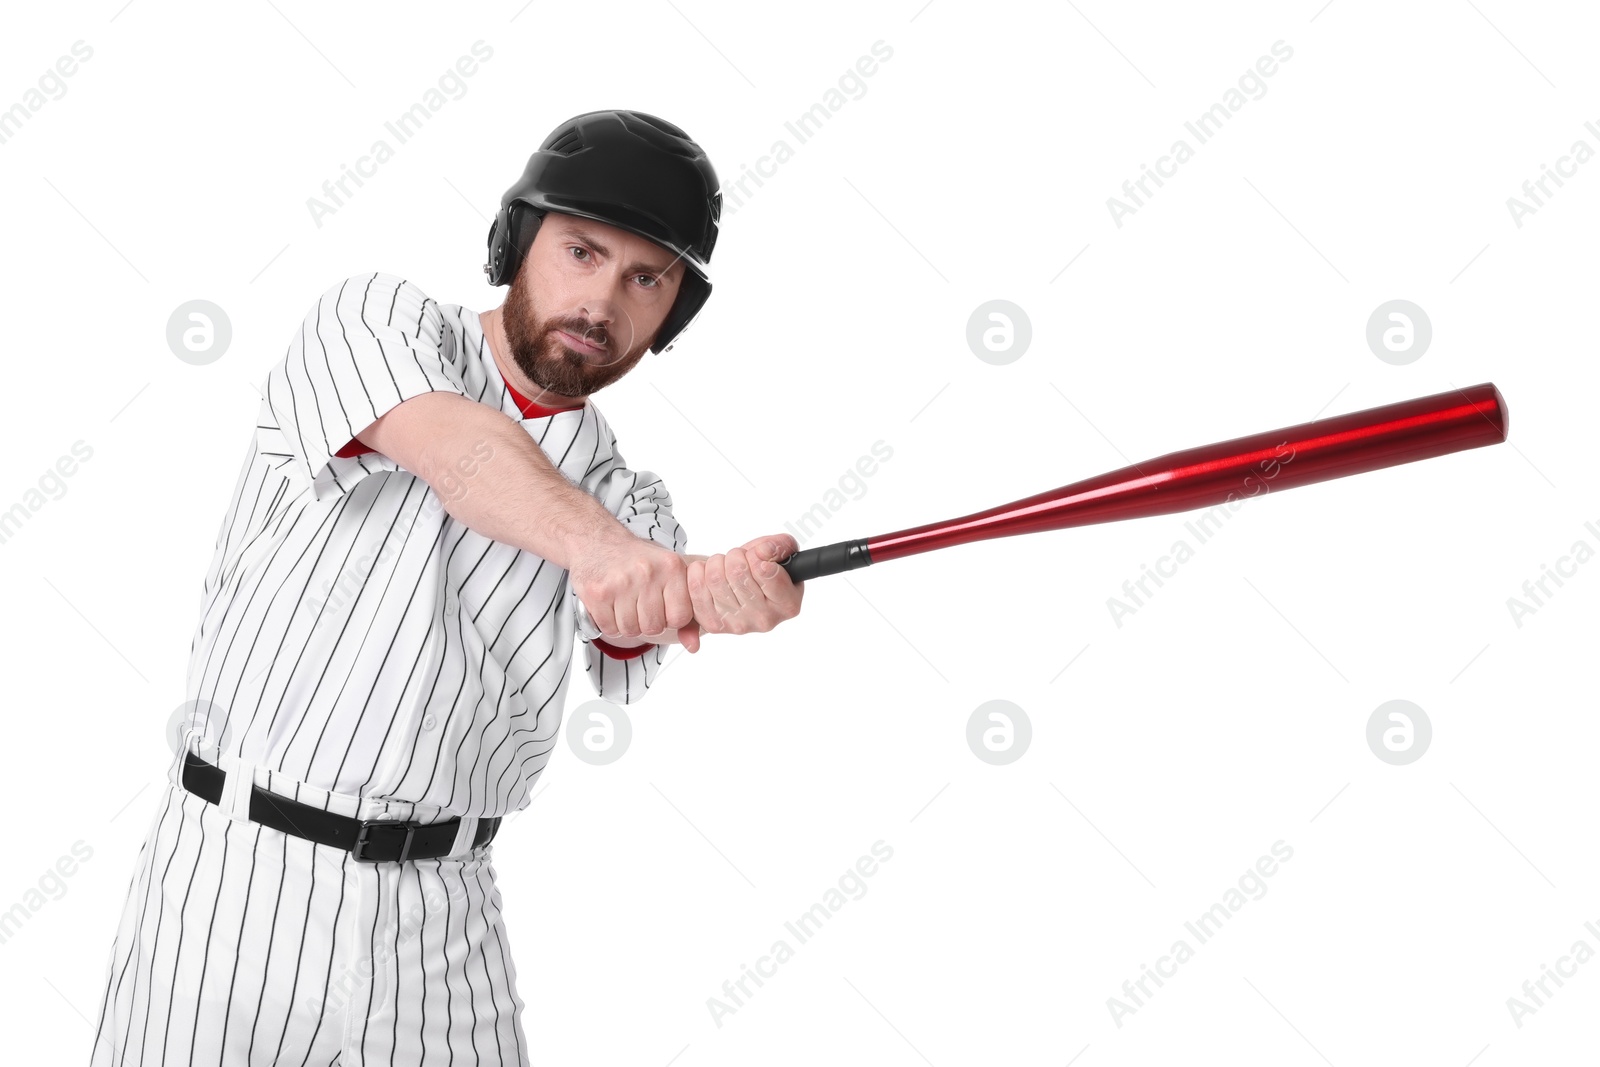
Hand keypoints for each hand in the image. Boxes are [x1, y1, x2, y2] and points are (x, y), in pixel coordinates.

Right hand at [568, 527, 700, 650]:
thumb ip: (686, 613)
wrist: (598, 541)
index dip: (669, 618)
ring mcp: (621, 582)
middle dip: (646, 623)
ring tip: (623, 603)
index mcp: (672, 567)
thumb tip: (694, 647)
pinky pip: (609, 629)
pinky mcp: (598, 593)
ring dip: (626, 624)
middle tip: (638, 604)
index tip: (660, 605)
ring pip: (630, 631)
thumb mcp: (670, 577)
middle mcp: (648, 573)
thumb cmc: (639, 564)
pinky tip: (610, 604)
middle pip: (654, 627)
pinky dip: (609, 623)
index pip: (680, 618)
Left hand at [688, 533, 803, 636]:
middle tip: (738, 559)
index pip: (766, 571)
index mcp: (788, 604)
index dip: (757, 554)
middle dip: (735, 555)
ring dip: (716, 562)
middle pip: (738, 572)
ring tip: (724, 566)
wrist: (736, 588)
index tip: (757, 554)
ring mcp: (739, 625)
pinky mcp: (714, 624)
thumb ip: (781, 546)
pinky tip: (708, 574)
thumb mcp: (778, 553)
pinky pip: (697, 587)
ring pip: (716, 578)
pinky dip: (699, 572)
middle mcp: (765, 619)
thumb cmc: (759, 571)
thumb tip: (766, 550)